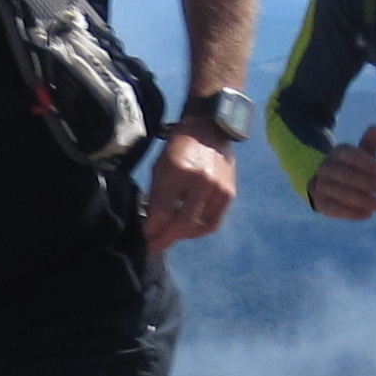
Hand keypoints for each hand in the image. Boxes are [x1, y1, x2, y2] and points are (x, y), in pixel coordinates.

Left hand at [141, 127, 237, 251]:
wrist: (210, 130)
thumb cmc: (179, 147)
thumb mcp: (160, 166)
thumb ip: (156, 195)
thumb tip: (152, 223)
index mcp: (178, 171)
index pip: (162, 211)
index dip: (152, 228)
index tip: (146, 236)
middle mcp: (200, 181)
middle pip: (181, 223)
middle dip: (165, 239)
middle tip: (155, 246)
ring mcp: (217, 188)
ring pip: (197, 227)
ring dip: (181, 235)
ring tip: (171, 236)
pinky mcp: (229, 193)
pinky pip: (213, 223)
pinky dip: (199, 230)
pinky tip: (189, 229)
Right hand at [308, 122, 375, 221]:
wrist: (324, 184)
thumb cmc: (351, 169)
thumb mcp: (360, 156)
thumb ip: (368, 145)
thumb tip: (375, 127)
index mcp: (336, 153)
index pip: (349, 155)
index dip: (367, 164)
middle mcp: (325, 168)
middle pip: (344, 174)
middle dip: (368, 183)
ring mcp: (319, 186)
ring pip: (339, 192)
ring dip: (362, 199)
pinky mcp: (319, 203)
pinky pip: (333, 209)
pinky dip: (351, 213)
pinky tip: (368, 214)